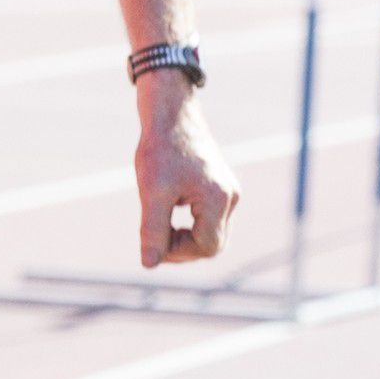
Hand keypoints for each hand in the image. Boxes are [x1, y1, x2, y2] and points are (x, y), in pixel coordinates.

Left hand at [132, 85, 243, 267]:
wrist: (171, 113)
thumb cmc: (161, 148)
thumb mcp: (152, 191)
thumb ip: (153, 230)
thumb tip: (149, 264)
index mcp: (218, 199)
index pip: (207, 248)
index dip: (179, 253)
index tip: (153, 240)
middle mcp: (230, 197)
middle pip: (212, 244)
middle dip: (182, 247)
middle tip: (154, 236)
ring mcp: (228, 192)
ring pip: (210, 233)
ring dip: (184, 236)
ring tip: (159, 219)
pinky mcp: (220, 187)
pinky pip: (208, 219)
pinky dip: (188, 224)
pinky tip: (168, 209)